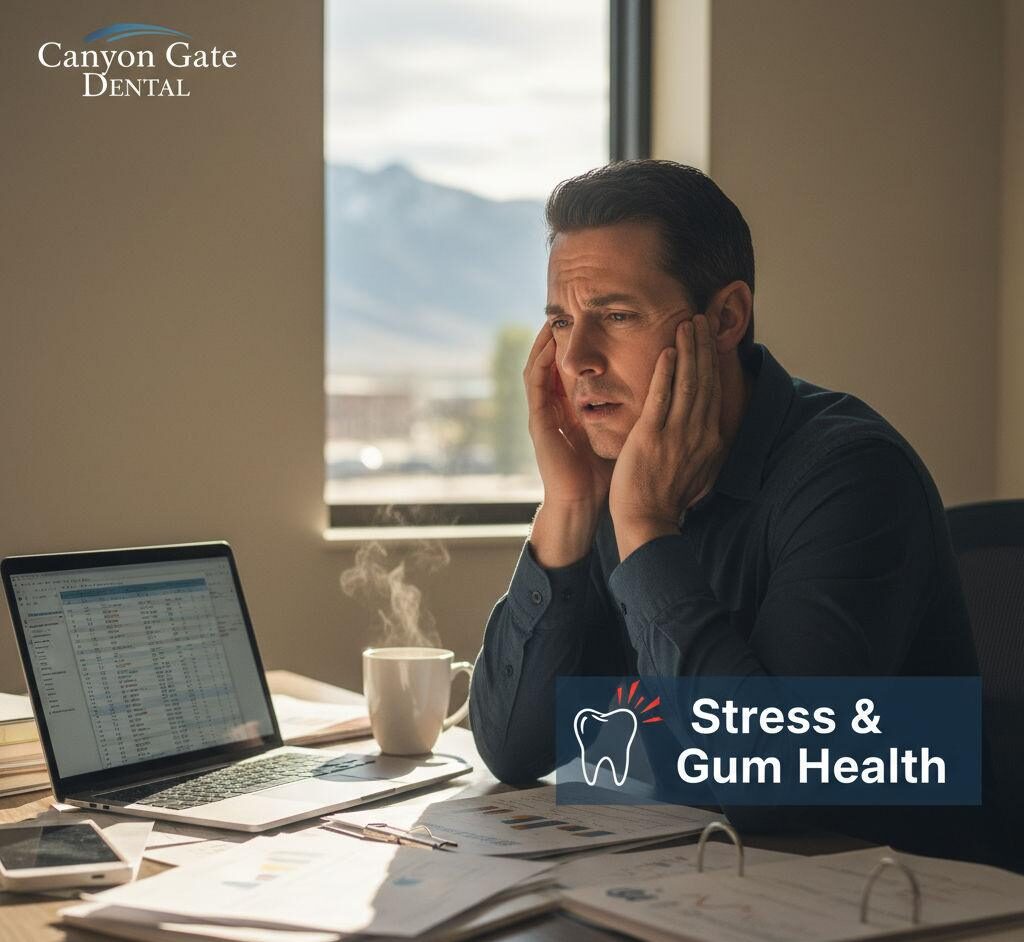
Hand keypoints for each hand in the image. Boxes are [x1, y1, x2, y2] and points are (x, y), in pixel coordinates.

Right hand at [523, 324, 611, 566]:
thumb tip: (664, 395)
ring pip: (539, 367)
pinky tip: (547, 345)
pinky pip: (534, 384)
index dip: (581, 343)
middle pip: (555, 362)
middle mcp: (557, 407)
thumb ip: (633, 415)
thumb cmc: (605, 475)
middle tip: (568, 310)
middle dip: (559, 336)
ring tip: (552, 318)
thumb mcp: (621, 434)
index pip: (575, 368)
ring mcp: (544, 414)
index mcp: (575, 409)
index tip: (596, 320)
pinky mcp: (538, 422)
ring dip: (544, 342)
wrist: (583, 504)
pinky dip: (539, 362)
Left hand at [609, 314, 725, 560]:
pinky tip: (668, 352)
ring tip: (687, 325)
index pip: (714, 391)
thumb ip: (703, 446)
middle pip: (705, 381)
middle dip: (704, 347)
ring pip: (689, 384)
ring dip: (689, 351)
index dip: (712, 362)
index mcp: (711, 440)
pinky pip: (662, 399)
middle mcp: (700, 434)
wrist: (648, 522)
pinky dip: (667, 374)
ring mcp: (677, 435)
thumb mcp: (698, 471)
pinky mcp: (652, 438)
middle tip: (702, 318)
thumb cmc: (666, 499)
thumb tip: (710, 430)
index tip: (710, 338)